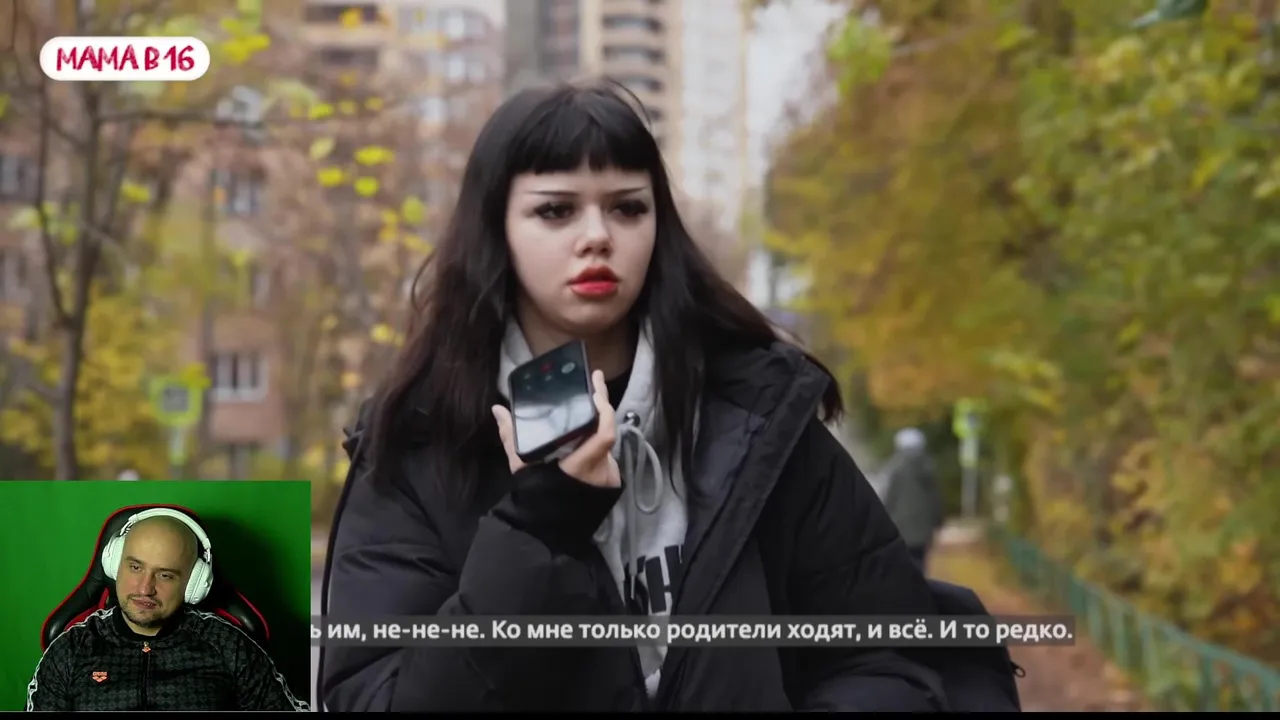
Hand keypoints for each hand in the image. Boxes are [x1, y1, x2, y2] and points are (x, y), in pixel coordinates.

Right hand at [493, 370, 620, 487]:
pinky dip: (597, 447)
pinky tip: (587, 439)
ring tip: (586, 410)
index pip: (605, 433)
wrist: (546, 530)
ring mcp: (609, 478)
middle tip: (594, 385)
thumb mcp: (521, 466)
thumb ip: (511, 436)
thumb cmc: (534, 497)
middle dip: (600, 409)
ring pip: (607, 445)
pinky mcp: (612, 484)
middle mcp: (602, 470)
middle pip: (607, 432)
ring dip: (597, 429)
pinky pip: (608, 457)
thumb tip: (498, 410)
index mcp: (582, 465)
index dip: (604, 410)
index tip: (596, 389)